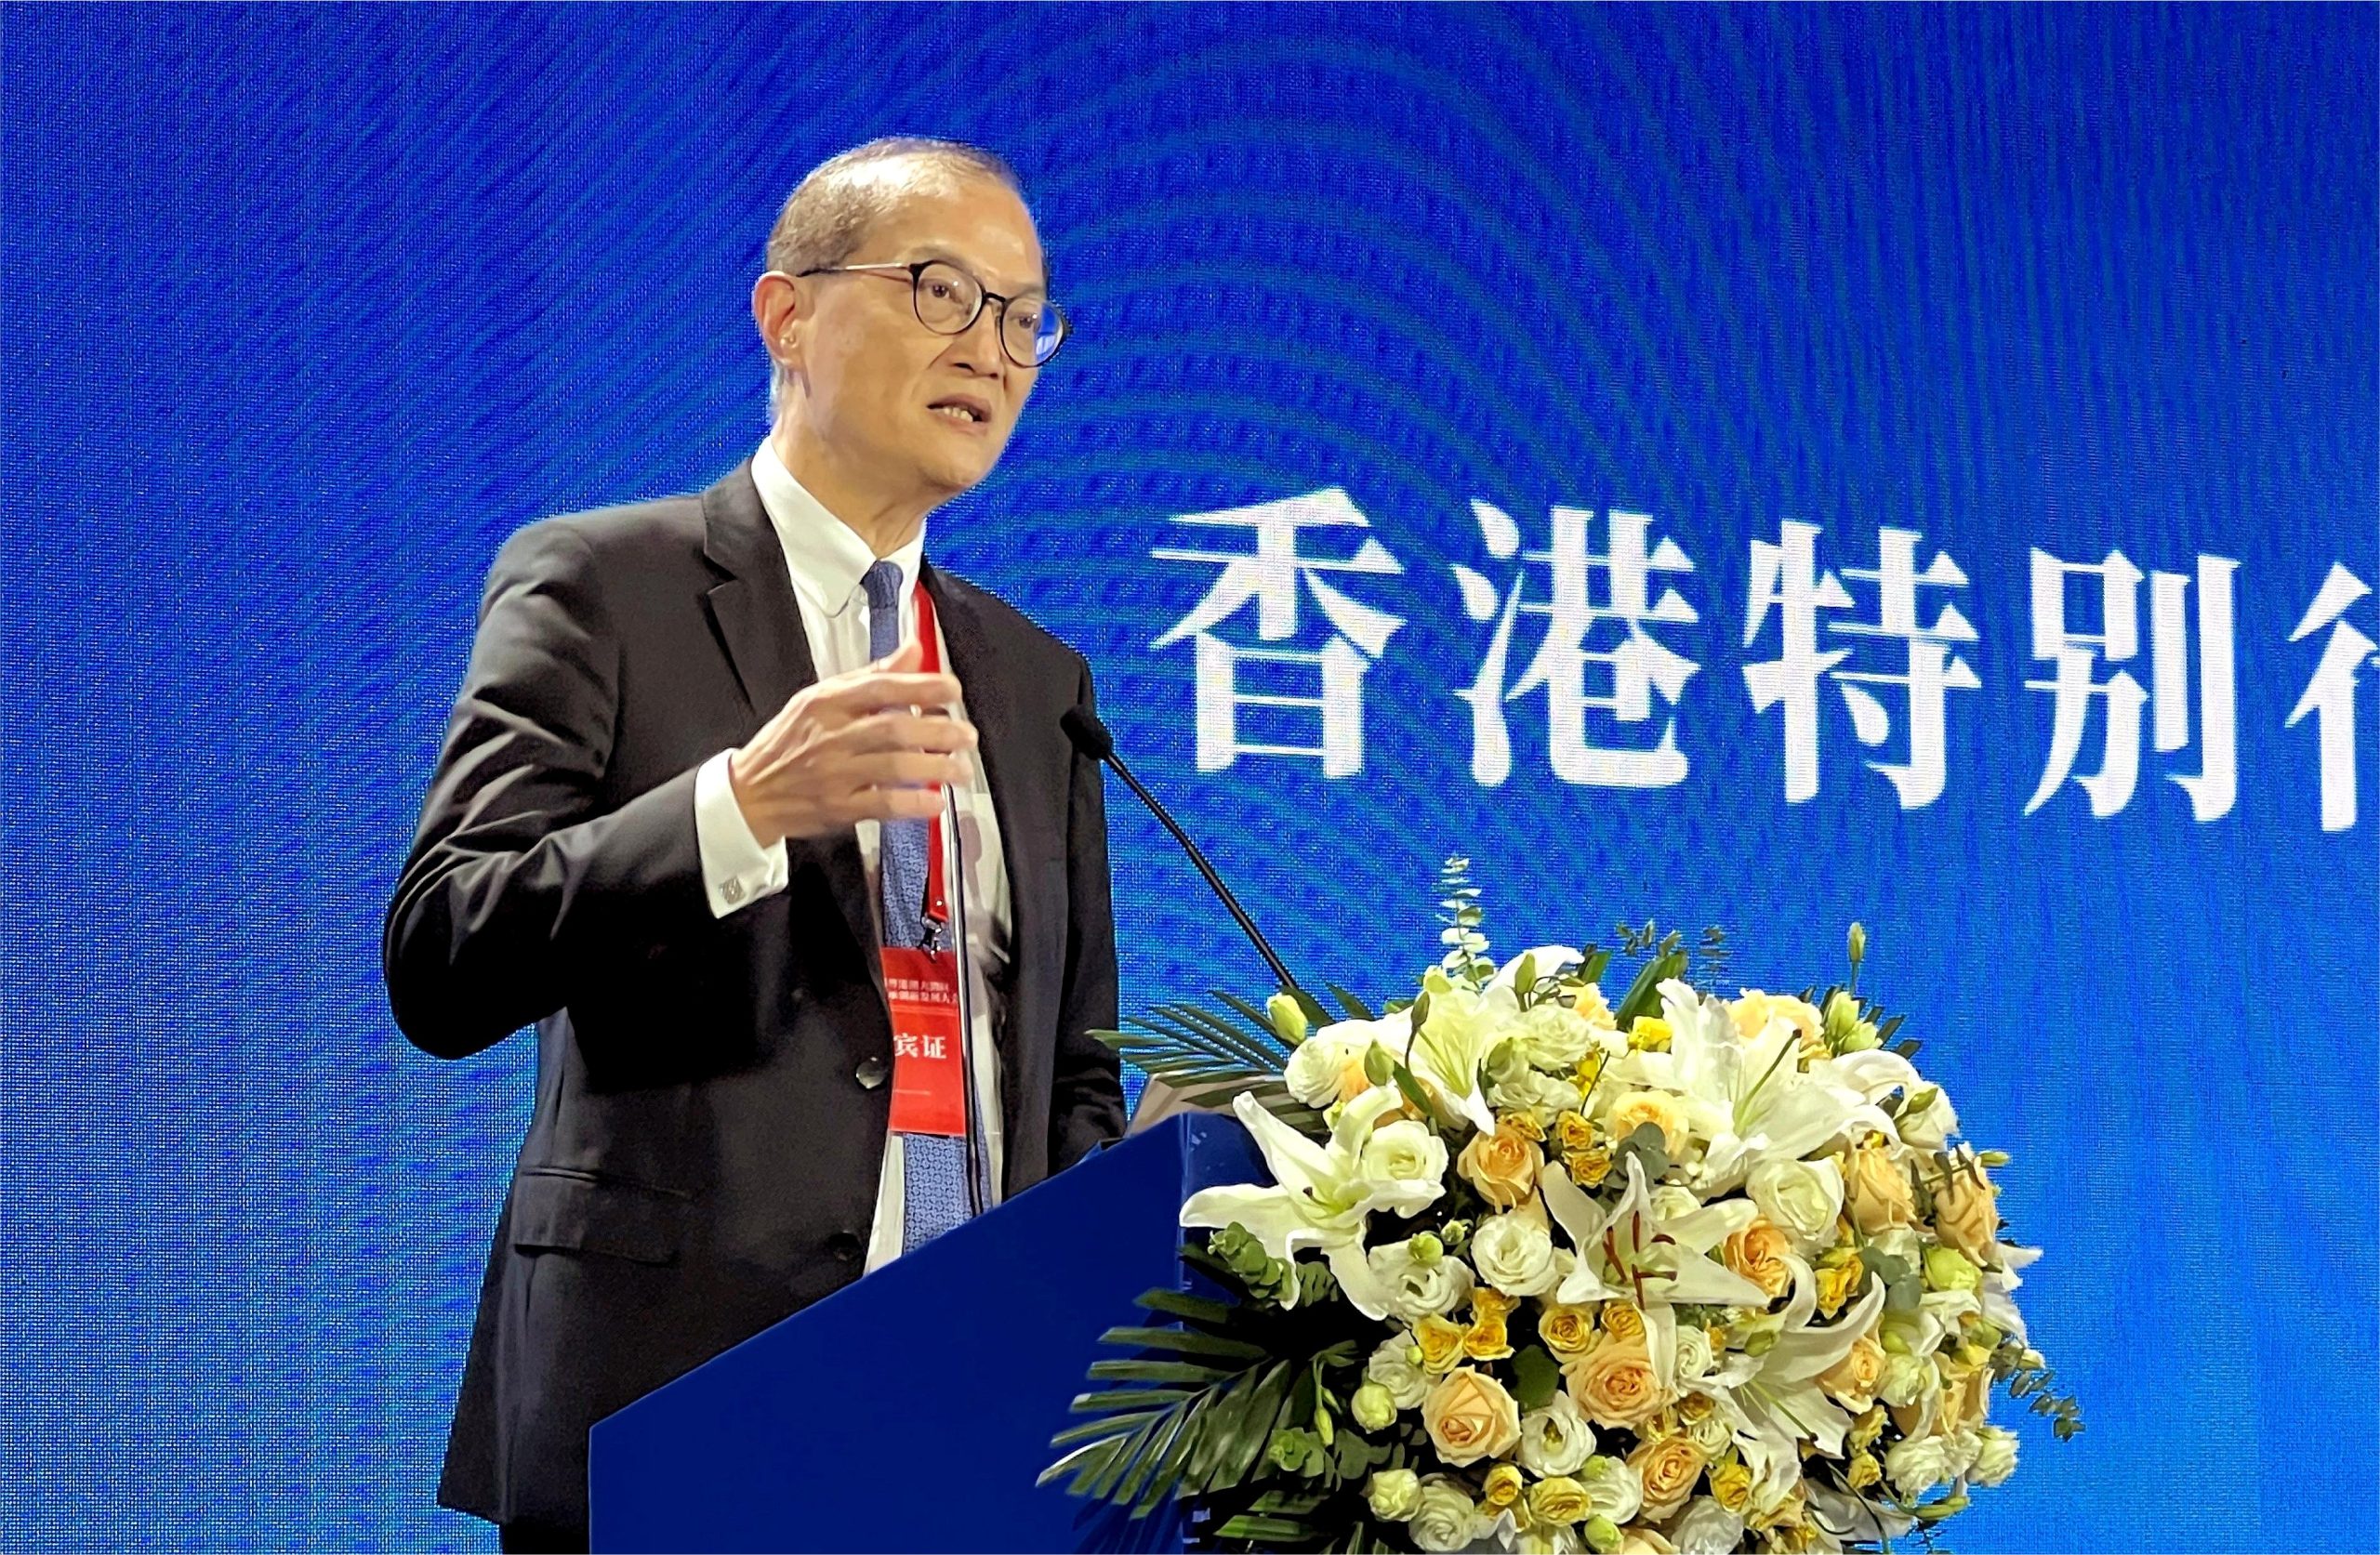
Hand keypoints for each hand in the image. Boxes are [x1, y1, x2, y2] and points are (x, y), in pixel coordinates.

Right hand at [726, 640, 975, 846]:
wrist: (749, 794)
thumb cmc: (788, 743)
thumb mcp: (821, 698)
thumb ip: (871, 676)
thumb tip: (913, 650)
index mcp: (827, 702)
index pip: (881, 687)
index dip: (922, 687)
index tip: (952, 689)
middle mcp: (831, 736)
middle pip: (894, 729)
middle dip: (939, 731)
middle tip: (967, 735)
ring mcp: (834, 774)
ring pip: (894, 766)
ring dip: (936, 767)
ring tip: (961, 769)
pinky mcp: (838, 808)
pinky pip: (882, 804)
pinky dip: (913, 803)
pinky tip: (935, 801)